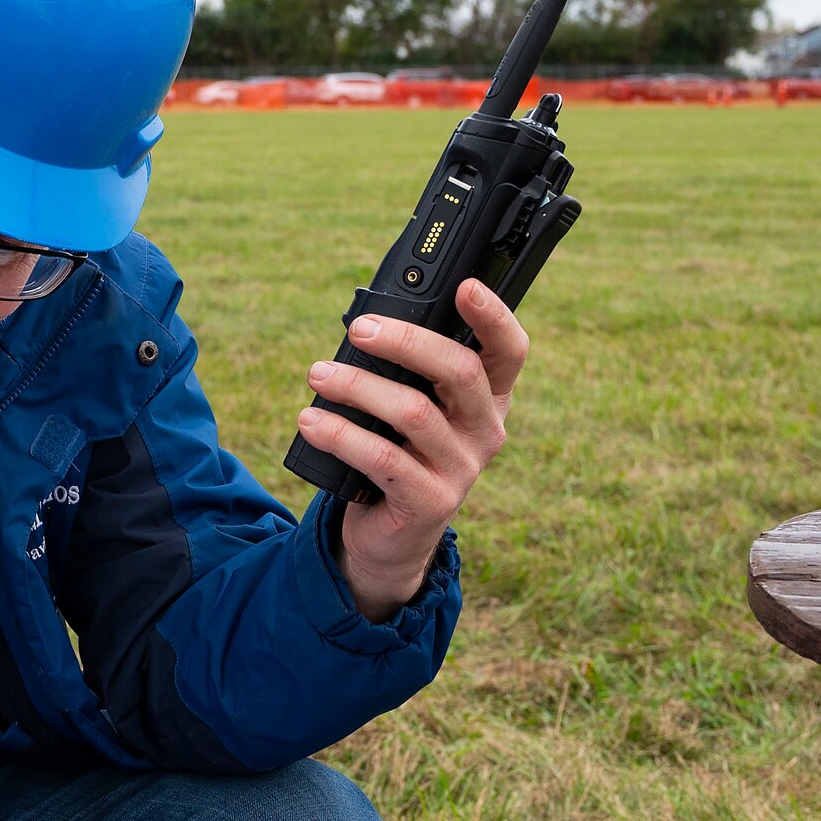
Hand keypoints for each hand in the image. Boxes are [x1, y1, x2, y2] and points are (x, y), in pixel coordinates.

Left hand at [297, 279, 527, 619]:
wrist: (391, 534)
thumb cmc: (396, 452)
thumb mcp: (407, 408)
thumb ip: (403, 371)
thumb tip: (365, 326)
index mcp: (488, 398)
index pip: (509, 350)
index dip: (493, 315)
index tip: (464, 286)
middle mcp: (486, 430)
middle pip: (459, 370)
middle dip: (404, 341)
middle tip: (358, 330)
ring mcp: (463, 468)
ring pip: (413, 411)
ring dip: (357, 386)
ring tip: (318, 376)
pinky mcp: (431, 501)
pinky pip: (382, 458)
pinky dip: (340, 434)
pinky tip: (311, 421)